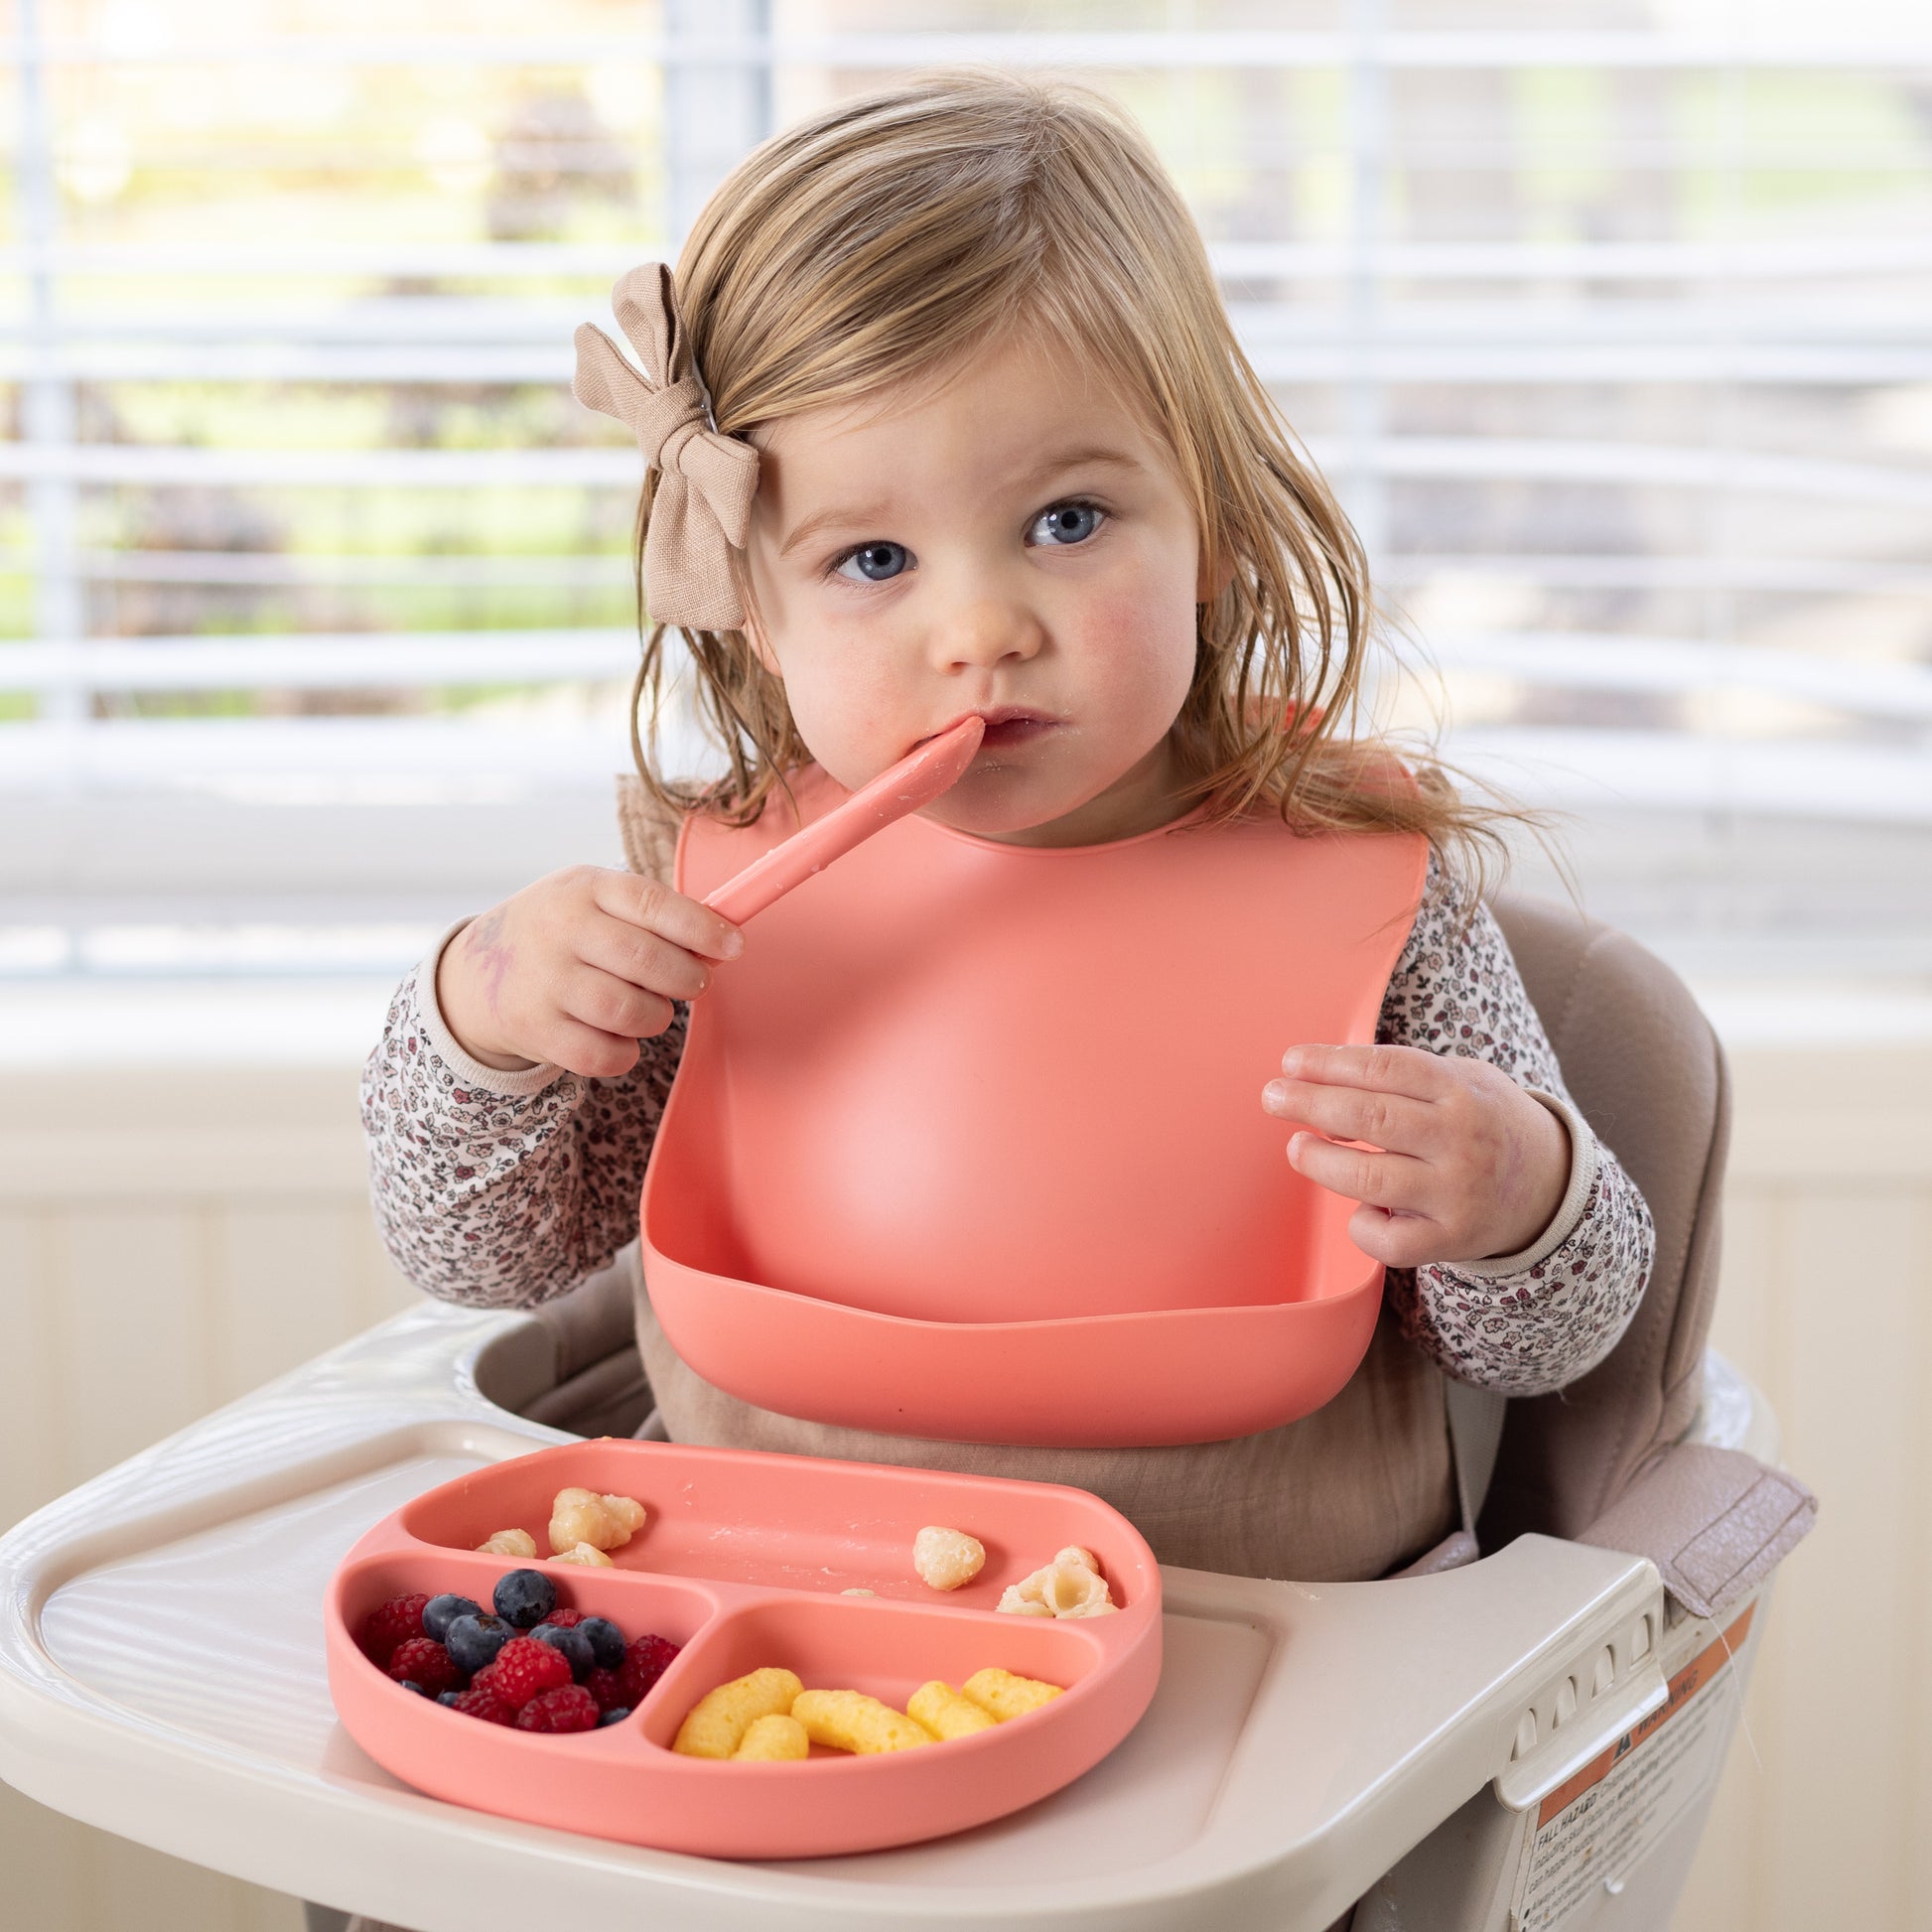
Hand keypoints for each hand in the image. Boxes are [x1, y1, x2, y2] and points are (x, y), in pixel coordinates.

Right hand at [435, 866, 741, 1078]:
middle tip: (692, 983)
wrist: (475, 974)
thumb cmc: (562, 932)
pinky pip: (603, 1054)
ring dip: (656, 1017)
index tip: (734, 946)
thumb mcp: (596, 899)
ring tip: (651, 1008)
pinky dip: (625, 1052)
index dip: (702, 928)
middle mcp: (560, 931)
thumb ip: (655, 916)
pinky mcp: (536, 1030)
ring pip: (629, 1011)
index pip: (652, 904)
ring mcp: (544, 982)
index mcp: (585, 888)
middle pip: (647, 961)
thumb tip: (722, 944)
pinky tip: (620, 1036)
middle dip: (686, 978)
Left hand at [1261, 1043, 1569, 1268]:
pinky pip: (1389, 1240)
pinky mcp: (1451, 1240)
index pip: (1384, 1068)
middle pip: (1370, 1118)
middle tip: (1273, 1097)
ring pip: (1369, 1179)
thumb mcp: (1463, 1079)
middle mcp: (1460, 1141)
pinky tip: (1360, 1206)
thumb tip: (1321, 1083)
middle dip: (1310, 1104)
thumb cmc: (1485, 1122)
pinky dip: (1361, 1224)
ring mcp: (1456, 1194)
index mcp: (1462, 1091)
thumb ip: (1403, 1077)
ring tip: (1297, 1147)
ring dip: (1320, 1162)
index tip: (1290, 1062)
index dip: (1329, 1063)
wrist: (1548, 1186)